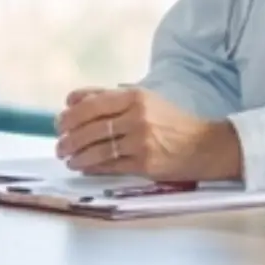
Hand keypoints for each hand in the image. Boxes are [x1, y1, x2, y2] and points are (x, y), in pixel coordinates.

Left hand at [53, 88, 237, 180]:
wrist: (205, 146)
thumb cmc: (172, 121)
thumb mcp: (146, 100)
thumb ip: (110, 97)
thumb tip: (73, 100)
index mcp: (136, 97)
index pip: (92, 104)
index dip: (70, 115)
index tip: (60, 122)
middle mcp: (137, 117)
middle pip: (90, 127)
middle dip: (69, 137)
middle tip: (60, 144)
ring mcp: (140, 141)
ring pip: (97, 148)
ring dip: (76, 155)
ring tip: (67, 157)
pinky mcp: (144, 164)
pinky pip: (109, 165)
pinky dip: (91, 166)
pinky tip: (83, 166)